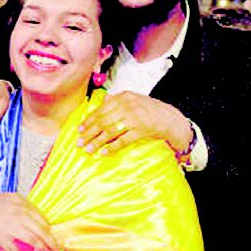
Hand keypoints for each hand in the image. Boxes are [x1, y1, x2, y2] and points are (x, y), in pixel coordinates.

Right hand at [0, 193, 59, 250]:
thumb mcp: (11, 198)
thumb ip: (25, 206)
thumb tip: (38, 219)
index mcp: (22, 205)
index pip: (42, 219)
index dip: (50, 230)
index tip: (55, 237)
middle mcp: (19, 215)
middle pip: (41, 231)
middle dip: (52, 242)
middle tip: (57, 249)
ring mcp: (11, 227)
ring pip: (33, 240)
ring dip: (43, 249)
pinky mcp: (2, 239)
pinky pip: (16, 250)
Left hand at [78, 91, 192, 155]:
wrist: (170, 118)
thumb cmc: (149, 109)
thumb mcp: (133, 99)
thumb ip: (117, 100)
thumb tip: (101, 101)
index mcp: (123, 97)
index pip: (101, 110)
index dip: (89, 121)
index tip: (79, 130)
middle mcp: (127, 106)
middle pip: (103, 121)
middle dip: (89, 133)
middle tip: (79, 142)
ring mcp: (134, 119)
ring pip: (110, 131)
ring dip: (97, 142)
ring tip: (88, 149)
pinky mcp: (141, 131)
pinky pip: (122, 140)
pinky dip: (111, 147)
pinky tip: (103, 152)